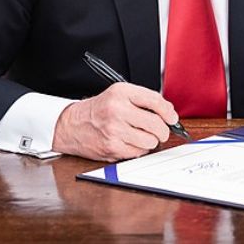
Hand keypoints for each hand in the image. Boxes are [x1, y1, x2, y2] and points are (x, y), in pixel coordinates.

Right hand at [52, 83, 178, 160]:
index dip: (168, 112)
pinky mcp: (112, 147)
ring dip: (149, 141)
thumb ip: (142, 100)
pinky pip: (139, 152)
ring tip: (139, 136)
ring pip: (150, 141)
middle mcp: (117, 109)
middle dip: (163, 130)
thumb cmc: (98, 110)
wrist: (72, 125)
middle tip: (159, 131)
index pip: (155, 101)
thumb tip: (168, 114)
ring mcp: (114, 129)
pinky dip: (138, 149)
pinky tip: (128, 142)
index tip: (172, 118)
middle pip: (156, 124)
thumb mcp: (117, 95)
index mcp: (120, 92)